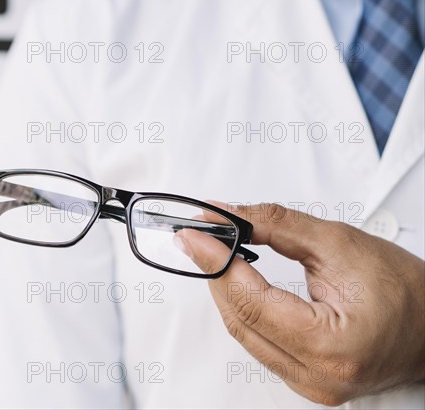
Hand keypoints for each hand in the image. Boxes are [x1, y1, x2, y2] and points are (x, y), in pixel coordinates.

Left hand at [174, 203, 424, 405]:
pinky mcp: (305, 380)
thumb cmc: (404, 289)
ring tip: (213, 253)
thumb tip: (228, 214)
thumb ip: (275, 226)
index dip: (216, 262)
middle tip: (198, 238)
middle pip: (241, 319)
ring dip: (226, 290)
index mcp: (331, 345)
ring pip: (244, 333)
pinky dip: (243, 308)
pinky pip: (258, 342)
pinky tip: (236, 281)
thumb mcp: (338, 243)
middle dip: (214, 273)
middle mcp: (317, 376)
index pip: (251, 300)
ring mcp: (310, 385)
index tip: (194, 233)